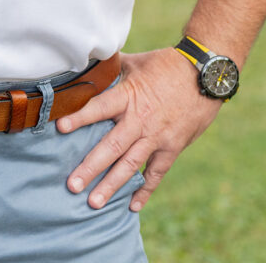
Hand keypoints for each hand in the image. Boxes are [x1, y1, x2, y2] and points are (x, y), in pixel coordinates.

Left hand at [56, 48, 220, 211]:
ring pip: (131, 165)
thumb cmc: (168, 64)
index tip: (59, 128)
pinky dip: (146, 190)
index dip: (79, 117)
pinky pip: (156, 173)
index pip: (99, 107)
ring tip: (94, 203)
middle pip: (111, 146)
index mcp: (129, 95)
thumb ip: (112, 67)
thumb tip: (88, 58)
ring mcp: (157, 137)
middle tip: (72, 185)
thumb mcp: (137, 62)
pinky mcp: (172, 147)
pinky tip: (132, 206)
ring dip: (112, 185)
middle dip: (90, 167)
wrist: (206, 75)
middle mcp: (141, 120)